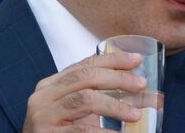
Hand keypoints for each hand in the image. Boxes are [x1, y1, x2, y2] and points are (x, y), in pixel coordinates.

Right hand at [22, 52, 146, 132]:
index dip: (113, 60)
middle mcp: (43, 96)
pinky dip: (104, 132)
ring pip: (84, 99)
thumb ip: (99, 95)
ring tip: (135, 114)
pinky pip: (81, 129)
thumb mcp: (76, 109)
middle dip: (118, 78)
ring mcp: (42, 116)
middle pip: (85, 77)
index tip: (137, 59)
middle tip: (141, 84)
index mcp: (51, 84)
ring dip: (115, 105)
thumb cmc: (60, 131)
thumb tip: (140, 90)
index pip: (85, 64)